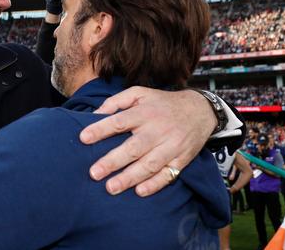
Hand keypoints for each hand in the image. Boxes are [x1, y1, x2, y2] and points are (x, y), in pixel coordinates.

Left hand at [80, 87, 216, 195]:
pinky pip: (168, 174)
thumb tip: (94, 114)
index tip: (83, 138)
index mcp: (144, 112)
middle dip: (113, 161)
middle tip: (94, 173)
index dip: (101, 129)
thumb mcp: (140, 93)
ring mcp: (171, 146)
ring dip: (130, 178)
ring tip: (111, 188)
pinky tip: (139, 191)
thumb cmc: (162, 103)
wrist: (200, 110)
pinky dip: (154, 184)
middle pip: (133, 148)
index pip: (120, 121)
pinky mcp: (181, 159)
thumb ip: (116, 102)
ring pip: (149, 164)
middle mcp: (157, 130)